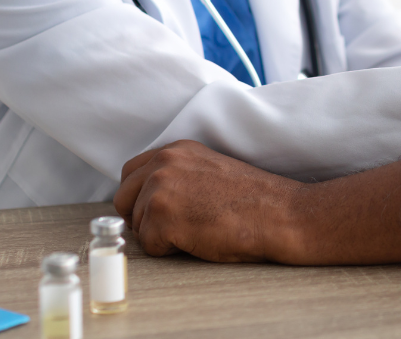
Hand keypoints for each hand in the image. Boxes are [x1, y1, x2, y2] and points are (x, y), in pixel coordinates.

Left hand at [114, 140, 304, 261]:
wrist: (278, 214)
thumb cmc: (253, 200)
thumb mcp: (210, 171)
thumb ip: (178, 175)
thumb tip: (149, 198)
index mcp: (177, 149)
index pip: (131, 172)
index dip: (140, 197)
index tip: (158, 210)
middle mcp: (164, 163)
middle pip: (123, 199)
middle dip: (141, 217)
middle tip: (174, 227)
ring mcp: (160, 188)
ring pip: (136, 224)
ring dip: (160, 235)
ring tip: (196, 229)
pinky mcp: (161, 216)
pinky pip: (149, 246)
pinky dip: (170, 250)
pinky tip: (197, 239)